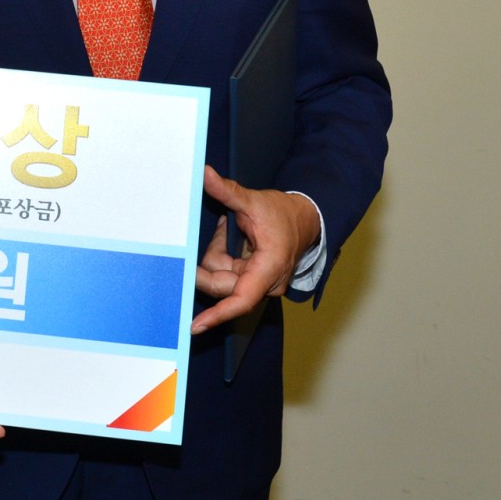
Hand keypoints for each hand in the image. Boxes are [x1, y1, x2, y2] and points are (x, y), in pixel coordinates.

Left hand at [191, 165, 320, 334]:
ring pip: (221, 275)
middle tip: (221, 229)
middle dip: (214, 256)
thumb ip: (227, 191)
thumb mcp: (253, 200)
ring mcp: (259, 283)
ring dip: (219, 252)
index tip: (196, 325)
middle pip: (222, 282)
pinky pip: (225, 270)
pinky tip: (232, 236)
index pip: (240, 299)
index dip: (217, 314)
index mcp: (269, 268)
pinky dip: (223, 254)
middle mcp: (265, 283)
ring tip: (232, 229)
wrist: (304, 218)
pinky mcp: (252, 280)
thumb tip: (205, 174)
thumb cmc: (283, 214)